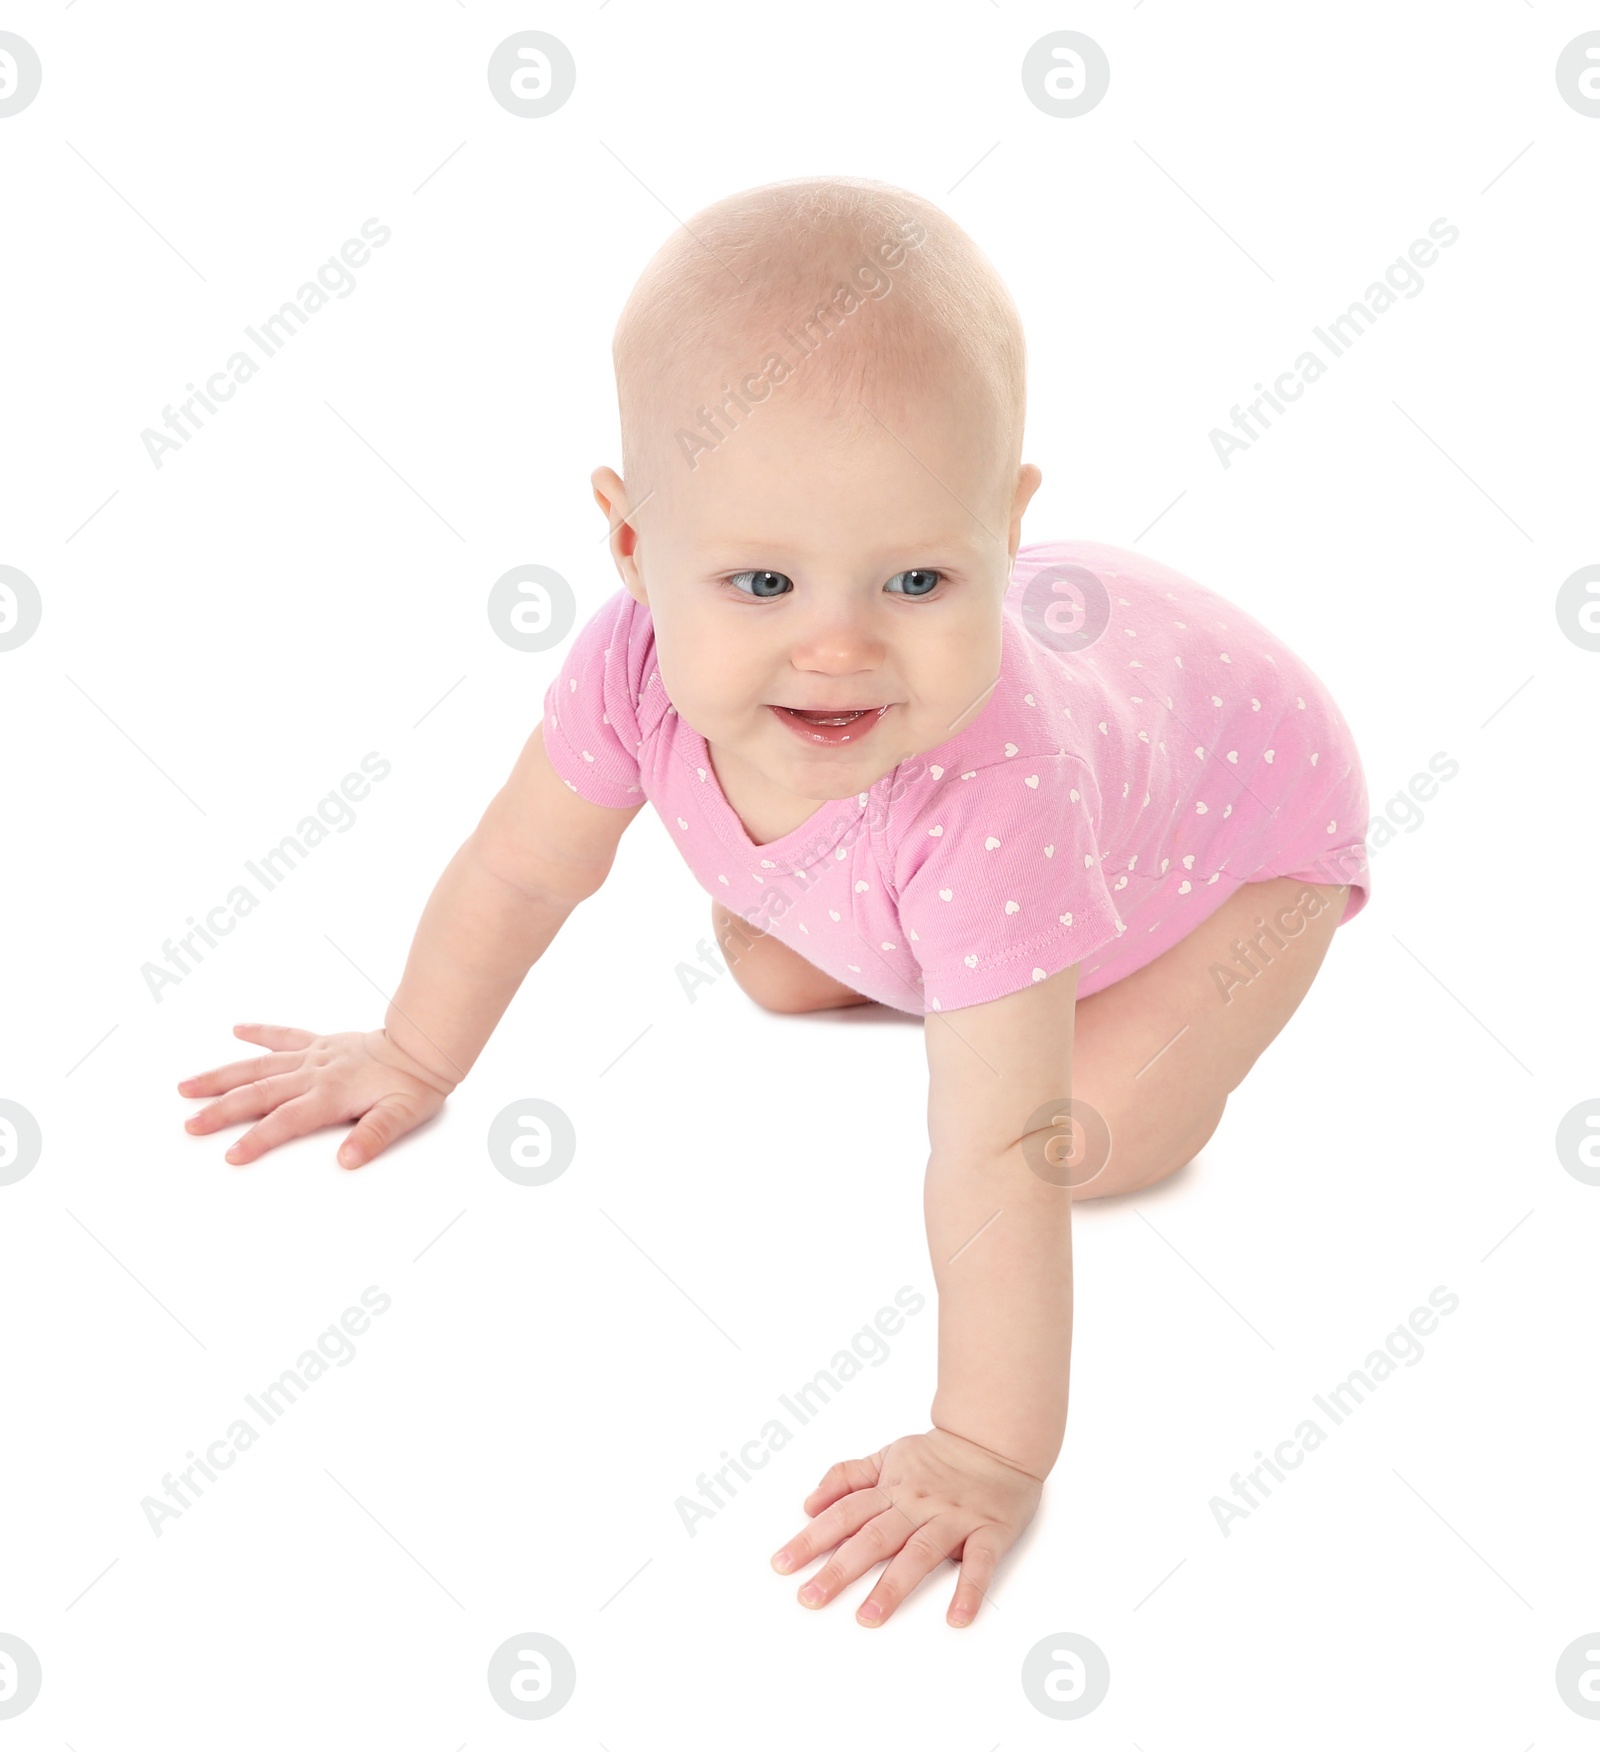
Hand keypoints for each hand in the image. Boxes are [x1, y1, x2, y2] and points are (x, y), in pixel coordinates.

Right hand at [178, 1024, 457, 1168]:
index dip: (257, 1139)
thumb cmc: (414, 1084)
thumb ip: (373, 1137)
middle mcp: (315, 1073)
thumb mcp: (402, 1116)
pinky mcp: (321, 1043)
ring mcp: (314, 1056)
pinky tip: (237, 1029)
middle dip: (221, 1110)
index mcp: (331, 1094)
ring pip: (259, 1064)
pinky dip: (260, 1032)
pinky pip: (285, 1036)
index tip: (230, 1155)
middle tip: (189, 1125)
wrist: (424, 1045)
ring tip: (188, 1085)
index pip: (286, 1121)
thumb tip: (347, 1159)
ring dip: (223, 1075)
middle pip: (259, 1093)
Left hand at [770, 1427, 1042, 1628]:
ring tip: (869, 1617)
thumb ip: (847, 1478)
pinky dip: (969, 1590)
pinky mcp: (989, 1531)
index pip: (844, 1514)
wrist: (995, 1437)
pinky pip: (980, 1563)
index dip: (811, 1538)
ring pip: (919, 1552)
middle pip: (873, 1538)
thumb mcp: (887, 1455)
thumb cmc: (939, 1454)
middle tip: (810, 1597)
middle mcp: (917, 1504)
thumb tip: (809, 1503)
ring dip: (894, 1585)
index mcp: (892, 1488)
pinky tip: (957, 1617)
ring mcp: (953, 1518)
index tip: (783, 1564)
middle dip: (839, 1569)